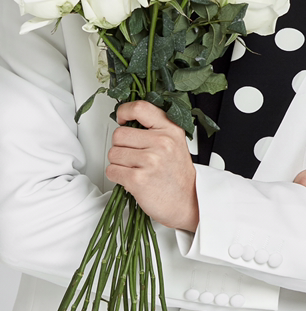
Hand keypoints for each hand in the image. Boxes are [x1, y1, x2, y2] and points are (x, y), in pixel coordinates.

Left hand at [107, 101, 198, 231]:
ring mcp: (150, 160)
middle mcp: (162, 142)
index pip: (140, 108)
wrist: (188, 202)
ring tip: (136, 168)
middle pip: (119, 134)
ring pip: (113, 153)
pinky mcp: (138, 179)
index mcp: (171, 129)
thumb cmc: (177, 174)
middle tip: (134, 156)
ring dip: (119, 163)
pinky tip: (132, 179)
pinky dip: (117, 176)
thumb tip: (128, 118)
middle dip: (121, 146)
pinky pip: (112, 170)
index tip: (122, 119)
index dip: (124, 111)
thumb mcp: (175, 142)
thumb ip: (155, 127)